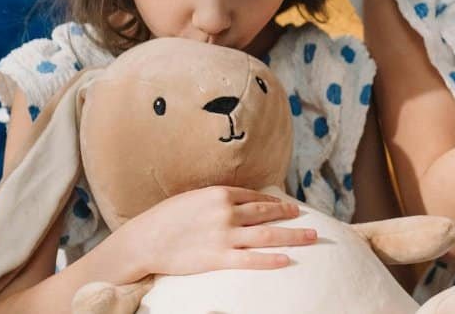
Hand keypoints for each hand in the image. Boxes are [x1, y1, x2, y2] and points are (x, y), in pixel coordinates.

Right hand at [120, 185, 316, 278]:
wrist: (143, 240)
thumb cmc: (163, 219)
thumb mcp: (191, 198)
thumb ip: (214, 200)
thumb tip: (233, 201)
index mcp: (219, 194)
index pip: (254, 197)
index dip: (273, 202)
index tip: (286, 206)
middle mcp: (226, 212)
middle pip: (266, 213)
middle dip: (289, 215)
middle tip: (307, 218)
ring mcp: (224, 235)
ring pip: (267, 235)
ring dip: (292, 235)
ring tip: (311, 237)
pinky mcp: (218, 258)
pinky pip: (251, 260)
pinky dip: (271, 259)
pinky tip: (287, 260)